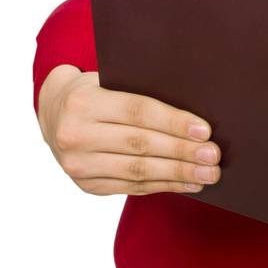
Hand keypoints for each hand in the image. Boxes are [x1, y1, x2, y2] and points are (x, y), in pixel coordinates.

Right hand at [37, 65, 220, 194]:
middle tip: (213, 156)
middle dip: (183, 152)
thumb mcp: (112, 80)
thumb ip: (144, 92)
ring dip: (178, 174)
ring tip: (208, 174)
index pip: (138, 112)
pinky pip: (132, 187)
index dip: (174, 122)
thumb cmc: (97, 90)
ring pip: (137, 171)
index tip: (205, 131)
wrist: (53, 111)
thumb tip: (196, 117)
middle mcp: (75, 135)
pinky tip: (188, 184)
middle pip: (140, 144)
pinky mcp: (86, 185)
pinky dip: (164, 186)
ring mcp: (78, 164)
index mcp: (84, 102)